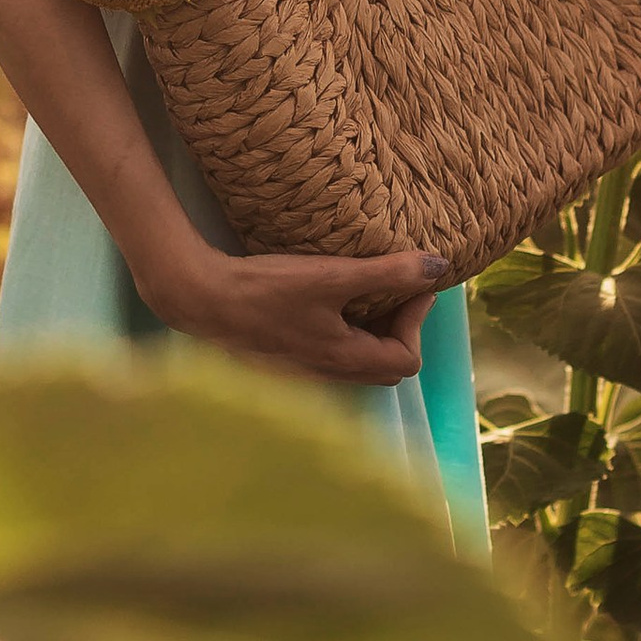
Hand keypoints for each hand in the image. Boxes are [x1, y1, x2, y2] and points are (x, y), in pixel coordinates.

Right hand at [143, 239, 449, 387]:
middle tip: (393, 288)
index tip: (410, 283)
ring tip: (364, 291)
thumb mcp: (333, 276)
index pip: (406, 359)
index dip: (417, 320)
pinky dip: (347, 331)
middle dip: (399, 327)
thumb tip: (438, 266)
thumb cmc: (265, 290)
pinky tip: (329, 301)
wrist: (201, 299)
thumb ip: (388, 273)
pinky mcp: (289, 359)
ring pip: (359, 361)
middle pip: (386, 366)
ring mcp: (306, 370)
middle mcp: (329, 373)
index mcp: (345, 359)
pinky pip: (334, 354)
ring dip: (372, 329)